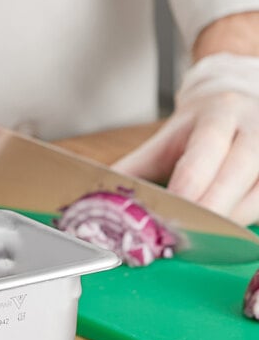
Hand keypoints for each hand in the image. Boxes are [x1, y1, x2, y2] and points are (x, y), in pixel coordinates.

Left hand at [113, 53, 258, 224]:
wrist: (236, 100)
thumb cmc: (197, 128)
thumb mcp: (163, 141)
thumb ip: (133, 171)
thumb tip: (97, 201)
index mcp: (219, 115)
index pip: (205, 152)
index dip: (189, 185)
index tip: (170, 213)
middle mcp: (256, 128)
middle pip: (238, 174)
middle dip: (210, 210)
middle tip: (185, 236)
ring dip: (230, 222)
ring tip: (202, 240)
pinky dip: (245, 221)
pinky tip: (224, 234)